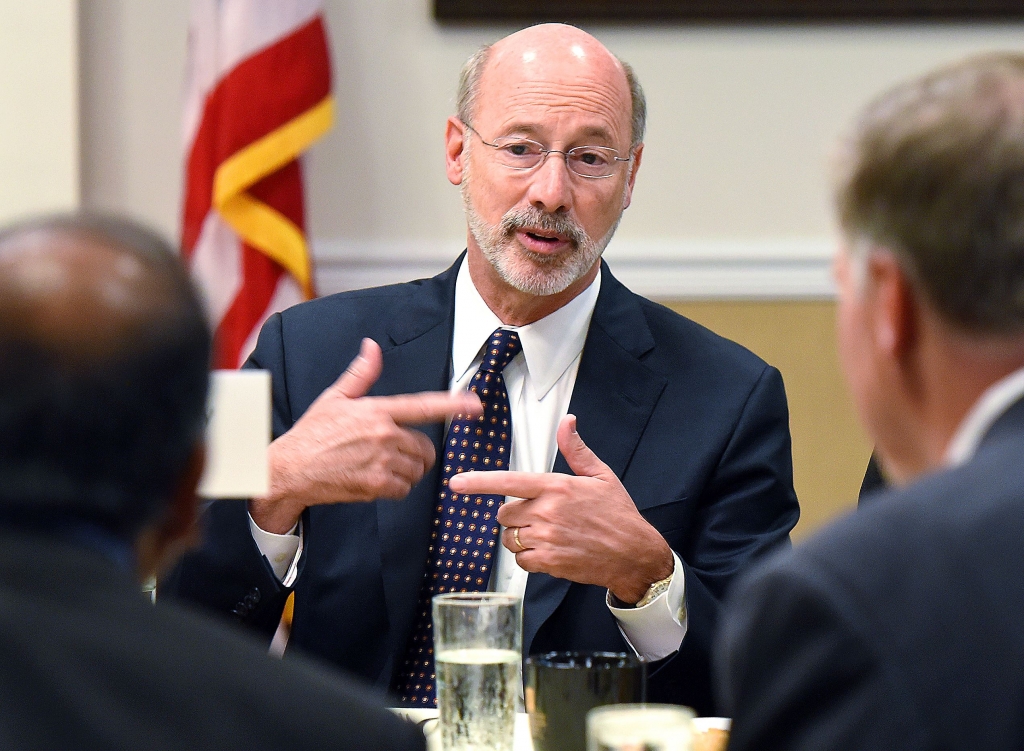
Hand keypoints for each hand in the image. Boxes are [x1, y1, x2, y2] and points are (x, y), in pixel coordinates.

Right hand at [249, 338, 481, 533]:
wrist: (289, 470)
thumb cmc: (311, 434)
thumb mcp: (335, 398)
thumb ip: (361, 374)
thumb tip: (372, 347)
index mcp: (377, 410)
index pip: (423, 406)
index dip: (453, 405)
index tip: (475, 405)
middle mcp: (383, 435)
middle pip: (425, 446)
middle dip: (416, 451)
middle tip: (392, 451)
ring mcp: (381, 461)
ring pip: (417, 469)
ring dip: (406, 470)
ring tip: (380, 465)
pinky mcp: (376, 486)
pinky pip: (404, 489)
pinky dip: (395, 487)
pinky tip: (375, 480)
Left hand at [447, 414, 672, 603]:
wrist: (633, 554)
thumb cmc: (618, 514)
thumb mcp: (601, 475)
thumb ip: (576, 450)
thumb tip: (567, 422)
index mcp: (556, 487)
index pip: (509, 481)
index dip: (479, 482)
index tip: (457, 483)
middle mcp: (547, 511)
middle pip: (505, 514)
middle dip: (515, 516)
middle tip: (539, 517)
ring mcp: (546, 538)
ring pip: (510, 538)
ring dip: (521, 538)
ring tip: (547, 535)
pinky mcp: (549, 562)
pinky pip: (521, 560)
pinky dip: (529, 558)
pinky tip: (550, 552)